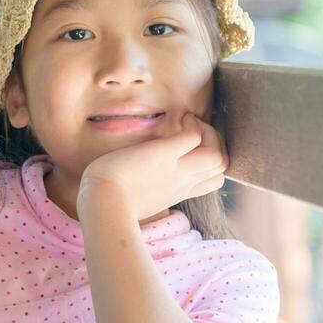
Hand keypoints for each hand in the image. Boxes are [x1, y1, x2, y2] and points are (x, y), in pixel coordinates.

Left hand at [78, 111, 228, 221]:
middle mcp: (182, 182)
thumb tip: (137, 178)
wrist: (101, 205)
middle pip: (221, 167)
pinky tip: (181, 118)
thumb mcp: (137, 196)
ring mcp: (176, 170)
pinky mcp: (164, 155)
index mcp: (176, 192)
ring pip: (217, 156)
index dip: (211, 163)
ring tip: (190, 124)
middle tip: (195, 131)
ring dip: (210, 134)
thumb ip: (147, 186)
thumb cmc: (108, 201)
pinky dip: (193, 124)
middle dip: (216, 144)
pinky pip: (194, 137)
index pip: (212, 180)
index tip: (192, 149)